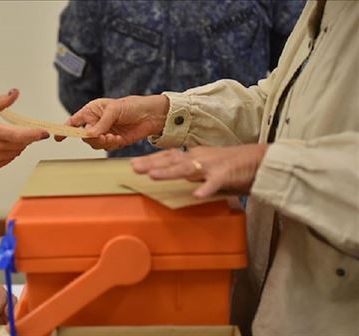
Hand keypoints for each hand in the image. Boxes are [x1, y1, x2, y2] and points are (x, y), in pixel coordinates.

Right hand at [0, 89, 48, 168]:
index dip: (34, 134)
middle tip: (20, 129)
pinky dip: (12, 151)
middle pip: (21, 143)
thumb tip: (14, 93)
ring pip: (18, 151)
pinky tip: (3, 144)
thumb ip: (1, 102)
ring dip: (20, 144)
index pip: (18, 135)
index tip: (44, 133)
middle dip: (26, 136)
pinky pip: (12, 158)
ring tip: (7, 136)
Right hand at [55, 94, 168, 150]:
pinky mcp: (113, 141)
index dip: (65, 129)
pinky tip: (118, 139)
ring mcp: (104, 133)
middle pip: (83, 136)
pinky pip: (105, 148)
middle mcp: (95, 122)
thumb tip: (89, 135)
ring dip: (102, 142)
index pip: (74, 121)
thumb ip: (101, 123)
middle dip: (91, 138)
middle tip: (102, 136)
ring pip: (94, 144)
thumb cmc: (132, 106)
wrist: (151, 116)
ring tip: (113, 137)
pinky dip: (110, 146)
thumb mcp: (114, 110)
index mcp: (92, 111)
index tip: (58, 138)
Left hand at [130, 144, 268, 196]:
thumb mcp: (210, 168)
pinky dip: (206, 188)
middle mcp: (201, 158)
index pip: (170, 156)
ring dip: (169, 172)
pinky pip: (215, 182)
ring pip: (188, 168)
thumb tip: (179, 182)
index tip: (134, 163)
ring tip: (153, 176)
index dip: (152, 159)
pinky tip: (197, 194)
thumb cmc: (236, 166)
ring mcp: (214, 165)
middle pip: (172, 160)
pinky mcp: (228, 174)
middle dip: (152, 163)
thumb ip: (194, 175)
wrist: (263, 160)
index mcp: (197, 156)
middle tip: (134, 167)